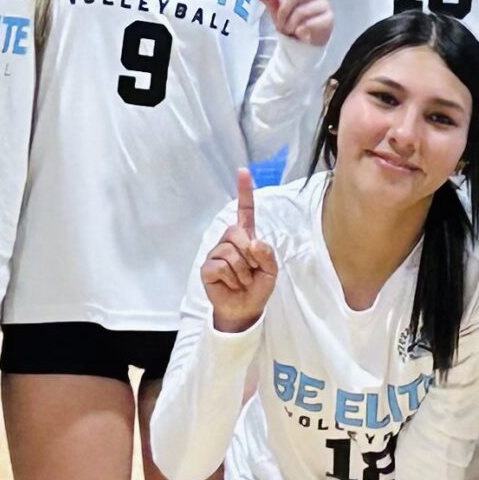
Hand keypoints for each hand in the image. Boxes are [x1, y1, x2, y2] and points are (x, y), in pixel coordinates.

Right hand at [199, 168, 277, 332]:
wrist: (245, 308)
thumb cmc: (257, 286)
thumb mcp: (271, 271)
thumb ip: (267, 254)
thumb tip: (252, 243)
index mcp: (246, 237)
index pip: (245, 211)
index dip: (244, 191)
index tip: (243, 171)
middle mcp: (229, 240)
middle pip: (238, 234)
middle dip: (251, 256)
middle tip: (252, 272)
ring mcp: (216, 253)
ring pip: (231, 253)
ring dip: (243, 272)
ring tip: (243, 281)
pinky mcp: (207, 267)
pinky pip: (222, 266)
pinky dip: (233, 279)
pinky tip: (232, 284)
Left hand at [249, 0, 332, 48]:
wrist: (301, 45)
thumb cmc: (291, 23)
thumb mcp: (276, 10)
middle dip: (285, 12)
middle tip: (285, 23)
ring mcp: (324, 5)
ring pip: (301, 12)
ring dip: (292, 24)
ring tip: (295, 29)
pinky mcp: (329, 18)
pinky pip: (309, 23)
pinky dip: (301, 31)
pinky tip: (304, 33)